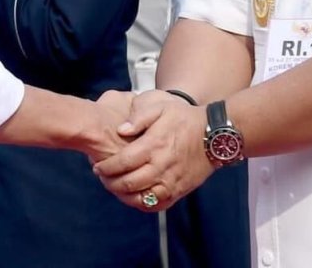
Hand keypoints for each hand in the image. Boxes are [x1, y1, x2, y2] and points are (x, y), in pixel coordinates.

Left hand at [92, 90, 212, 211]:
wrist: (214, 136)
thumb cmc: (185, 119)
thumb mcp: (161, 107)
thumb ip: (139, 116)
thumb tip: (120, 129)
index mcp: (154, 145)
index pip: (122, 162)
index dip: (106, 166)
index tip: (97, 166)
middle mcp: (161, 167)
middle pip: (127, 183)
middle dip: (109, 182)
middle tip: (102, 176)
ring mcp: (170, 182)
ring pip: (139, 198)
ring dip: (122, 195)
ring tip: (114, 186)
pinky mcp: (178, 191)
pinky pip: (155, 205)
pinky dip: (141, 204)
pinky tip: (133, 196)